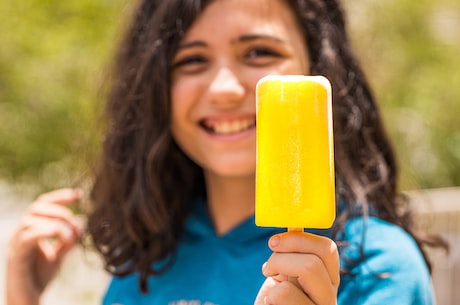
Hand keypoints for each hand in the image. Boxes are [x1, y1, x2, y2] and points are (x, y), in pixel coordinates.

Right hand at [6, 188, 83, 304]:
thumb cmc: (39, 276)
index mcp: (32, 229)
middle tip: (75, 223)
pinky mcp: (15, 257)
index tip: (79, 195)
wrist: (26, 300)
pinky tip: (59, 235)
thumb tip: (82, 221)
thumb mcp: (59, 254)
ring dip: (54, 222)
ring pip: (30, 219)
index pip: (43, 204)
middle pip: (36, 207)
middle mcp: (21, 233)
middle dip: (60, 210)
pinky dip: (43, 231)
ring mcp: (16, 244)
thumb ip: (68, 239)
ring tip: (69, 235)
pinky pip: (26, 237)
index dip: (60, 196)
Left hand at [254, 231, 339, 304]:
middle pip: (320, 254)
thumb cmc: (274, 301)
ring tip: (270, 283)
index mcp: (327, 280)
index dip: (300, 238)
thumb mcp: (285, 274)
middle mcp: (330, 296)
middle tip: (269, 264)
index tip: (275, 243)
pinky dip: (270, 293)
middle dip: (286, 251)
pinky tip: (271, 303)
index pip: (328, 249)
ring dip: (278, 268)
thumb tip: (294, 222)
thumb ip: (293, 254)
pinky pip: (285, 292)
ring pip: (309, 267)